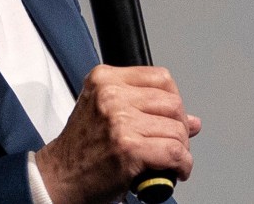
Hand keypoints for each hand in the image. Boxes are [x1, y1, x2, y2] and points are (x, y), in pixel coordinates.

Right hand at [35, 64, 200, 203]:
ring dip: (180, 150)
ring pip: (178, 130)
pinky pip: (176, 153)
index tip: (168, 116)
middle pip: (173, 103)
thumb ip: (145, 109)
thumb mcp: (105, 112)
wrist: (61, 175)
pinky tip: (172, 170)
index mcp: (104, 79)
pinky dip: (182, 166)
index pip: (161, 77)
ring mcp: (119, 121)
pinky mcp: (129, 148)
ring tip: (166, 159)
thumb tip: (192, 121)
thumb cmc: (82, 147)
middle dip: (179, 127)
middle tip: (168, 142)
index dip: (172, 100)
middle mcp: (111, 95)